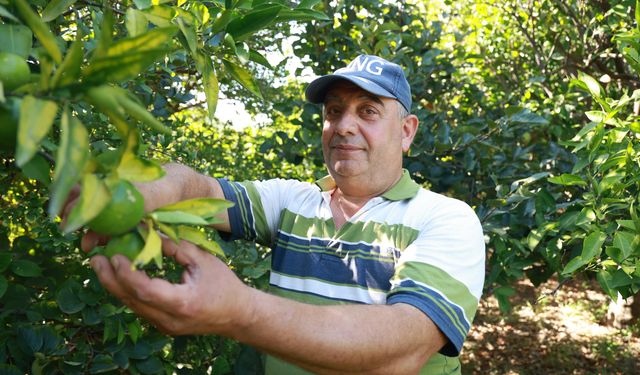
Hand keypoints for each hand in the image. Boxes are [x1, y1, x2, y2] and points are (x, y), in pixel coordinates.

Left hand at [90, 237, 253, 335]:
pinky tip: (120, 275)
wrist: (237, 315)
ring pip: (132, 305)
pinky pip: (139, 307)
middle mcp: (169, 319)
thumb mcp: (203, 260)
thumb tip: (150, 230)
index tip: (115, 255)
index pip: (145, 291)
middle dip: (110, 279)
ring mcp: (164, 326)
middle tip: (96, 258)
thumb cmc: (225, 284)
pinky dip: (128, 291)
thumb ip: (176, 247)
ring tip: (102, 264)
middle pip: (131, 301)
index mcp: (182, 303)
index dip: (126, 273)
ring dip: (115, 285)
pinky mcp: (163, 325)